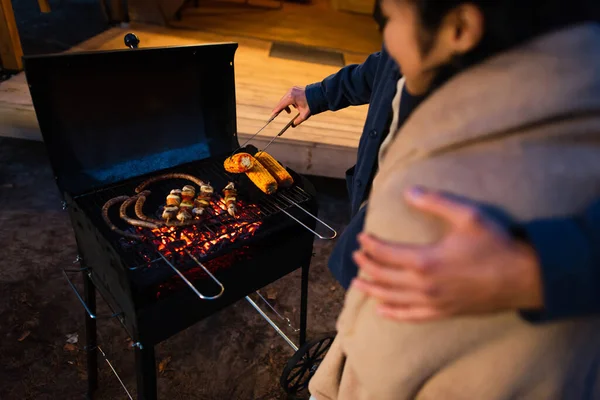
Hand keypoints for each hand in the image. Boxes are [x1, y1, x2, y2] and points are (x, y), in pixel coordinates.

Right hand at [272, 86, 310, 125]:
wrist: (320, 94)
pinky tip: (295, 106)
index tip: (271, 115)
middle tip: (277, 115)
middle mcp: (290, 92)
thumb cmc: (312, 104)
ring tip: (290, 111)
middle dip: (280, 109)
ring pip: (285, 99)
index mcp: (291, 97)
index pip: (281, 105)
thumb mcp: (305, 115)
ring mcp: (292, 89)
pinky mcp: (294, 88)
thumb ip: (298, 121)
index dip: (276, 111)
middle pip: (282, 102)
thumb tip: (292, 125)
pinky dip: (290, 101)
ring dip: (286, 105)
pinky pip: (289, 96)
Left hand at [351, 187, 543, 321]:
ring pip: (392, 298)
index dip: (371, 246)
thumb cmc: (496, 245)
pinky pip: (411, 316)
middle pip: (384, 277)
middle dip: (366, 265)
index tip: (362, 238)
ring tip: (357, 283)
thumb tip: (408, 192)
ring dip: (372, 290)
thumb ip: (435, 202)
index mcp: (425, 261)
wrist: (525, 278)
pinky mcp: (444, 313)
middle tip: (356, 256)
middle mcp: (424, 285)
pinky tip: (382, 311)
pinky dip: (393, 313)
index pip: (386, 253)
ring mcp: (433, 302)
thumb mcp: (467, 216)